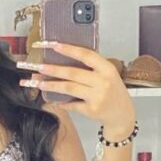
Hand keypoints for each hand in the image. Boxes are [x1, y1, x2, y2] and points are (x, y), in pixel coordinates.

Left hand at [18, 42, 136, 138]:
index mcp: (107, 69)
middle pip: (73, 73)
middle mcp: (103, 82)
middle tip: (39, 67)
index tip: (53, 45)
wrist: (123, 114)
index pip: (86, 55)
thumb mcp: (108, 74)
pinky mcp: (91, 110)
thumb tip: (63, 60)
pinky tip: (52, 99)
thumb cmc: (113, 92)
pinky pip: (71, 104)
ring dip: (51, 85)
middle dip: (53, 69)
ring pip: (69, 88)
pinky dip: (60, 102)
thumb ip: (91, 67)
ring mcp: (97, 97)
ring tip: (38, 82)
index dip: (68, 49)